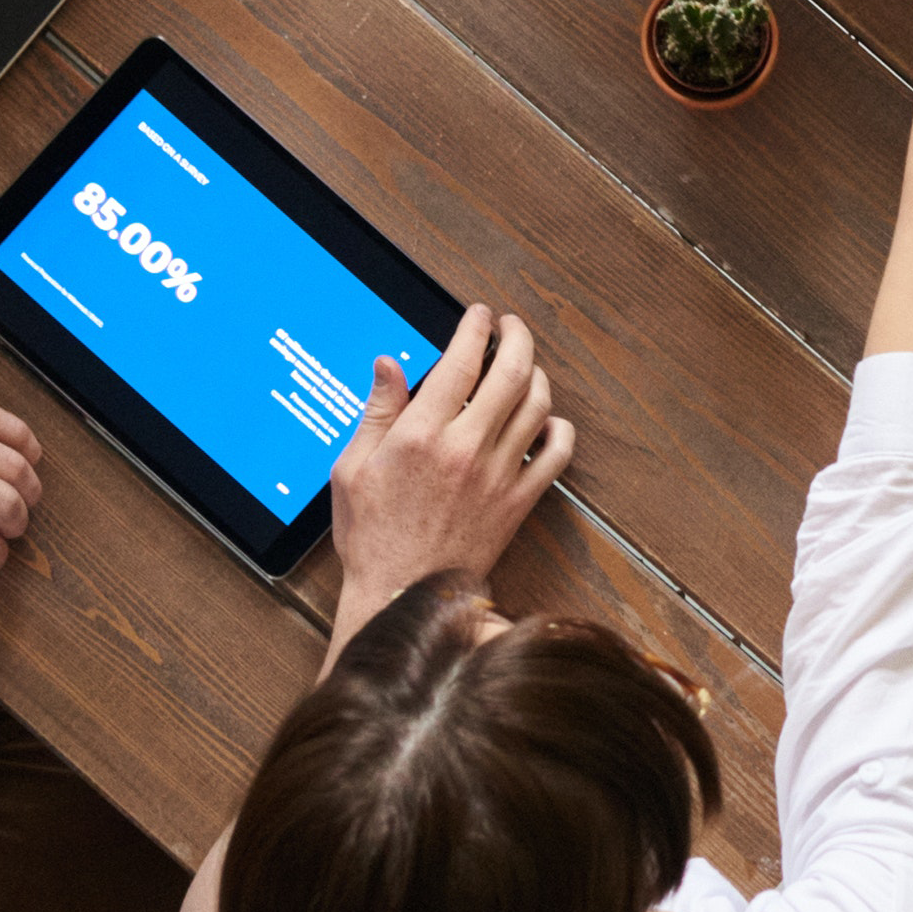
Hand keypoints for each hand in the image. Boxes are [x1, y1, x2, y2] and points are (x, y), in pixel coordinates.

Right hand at [327, 304, 569, 640]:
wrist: (405, 595)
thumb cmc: (372, 536)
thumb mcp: (353, 468)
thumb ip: (377, 412)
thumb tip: (389, 365)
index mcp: (421, 435)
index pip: (460, 361)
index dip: (474, 328)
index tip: (478, 316)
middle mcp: (466, 449)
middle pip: (511, 373)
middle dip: (516, 337)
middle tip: (511, 326)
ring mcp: (499, 475)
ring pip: (538, 406)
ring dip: (537, 375)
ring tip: (525, 365)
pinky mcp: (519, 501)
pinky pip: (557, 455)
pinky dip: (559, 429)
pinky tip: (547, 420)